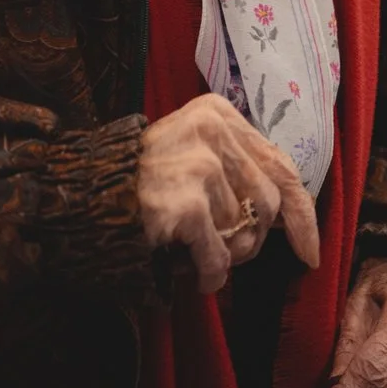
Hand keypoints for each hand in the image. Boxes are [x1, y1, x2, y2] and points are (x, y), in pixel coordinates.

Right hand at [138, 94, 321, 292]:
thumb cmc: (137, 184)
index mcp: (218, 113)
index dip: (302, 215)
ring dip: (225, 256)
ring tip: (192, 251)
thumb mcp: (191, 154)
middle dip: (253, 241)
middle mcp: (213, 130)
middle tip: (223, 253)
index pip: (282, 165)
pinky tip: (191, 273)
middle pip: (269, 204)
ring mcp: (200, 164)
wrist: (77, 197)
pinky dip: (208, 274)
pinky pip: (220, 257)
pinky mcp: (187, 201)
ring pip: (245, 233)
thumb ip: (238, 170)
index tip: (309, 251)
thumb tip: (292, 215)